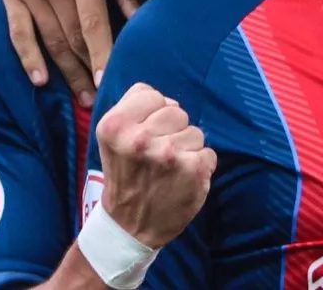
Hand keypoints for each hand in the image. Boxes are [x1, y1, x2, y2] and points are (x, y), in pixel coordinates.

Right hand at [2, 0, 109, 102]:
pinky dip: (28, 56)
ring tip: (81, 96)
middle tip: (101, 99)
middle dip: (86, 70)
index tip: (111, 81)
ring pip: (47, 38)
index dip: (102, 54)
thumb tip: (142, 24)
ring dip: (63, 71)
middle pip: (70, 37)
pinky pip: (18, 30)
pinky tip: (40, 80)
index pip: (92, 24)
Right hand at [94, 83, 215, 249]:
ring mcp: (168, 154)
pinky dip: (200, 165)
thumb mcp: (113, 138)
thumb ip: (134, 109)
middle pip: (176, 111)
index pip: (151, 94)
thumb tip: (166, 98)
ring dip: (187, 149)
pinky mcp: (193, 169)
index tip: (143, 134)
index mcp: (115, 126)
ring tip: (168, 169)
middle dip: (171, 130)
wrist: (128, 227)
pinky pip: (208, 152)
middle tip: (156, 156)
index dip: (152, 113)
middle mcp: (139, 139)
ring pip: (195, 131)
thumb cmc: (125, 176)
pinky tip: (182, 180)